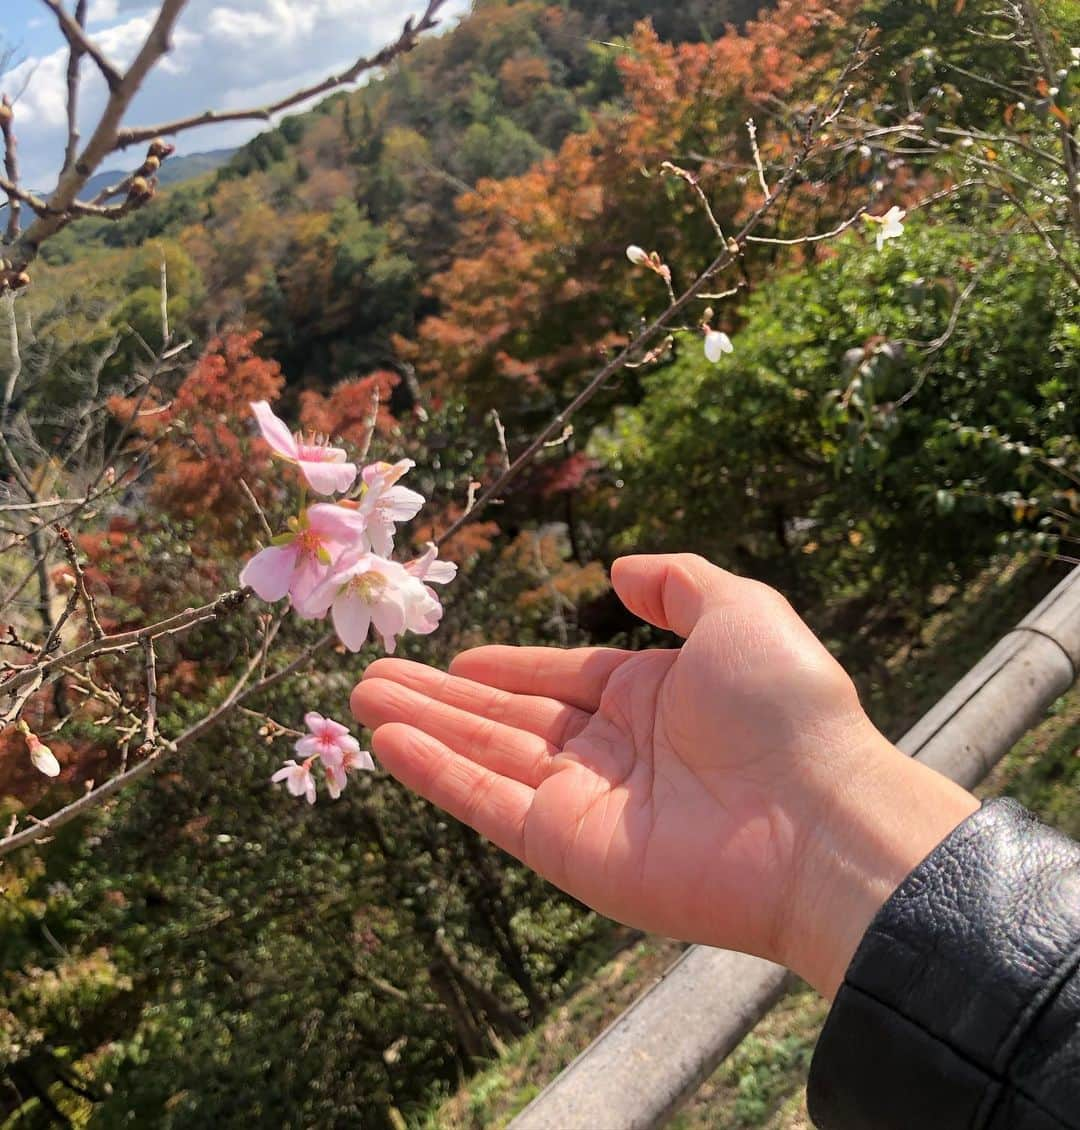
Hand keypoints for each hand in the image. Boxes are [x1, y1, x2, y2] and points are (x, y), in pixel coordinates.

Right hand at [351, 554, 977, 996]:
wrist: (820, 819)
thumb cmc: (787, 708)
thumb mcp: (740, 610)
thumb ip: (679, 582)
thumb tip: (619, 570)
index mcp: (651, 696)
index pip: (559, 678)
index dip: (506, 666)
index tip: (457, 656)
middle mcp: (613, 750)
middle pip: (507, 717)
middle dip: (441, 696)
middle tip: (372, 675)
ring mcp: (585, 802)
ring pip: (485, 755)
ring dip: (421, 727)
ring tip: (359, 698)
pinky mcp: (567, 850)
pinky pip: (488, 803)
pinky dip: (435, 773)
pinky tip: (387, 742)